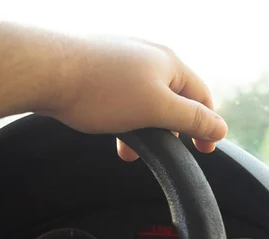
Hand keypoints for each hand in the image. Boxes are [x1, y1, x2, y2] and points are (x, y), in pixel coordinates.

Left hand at [43, 36, 226, 159]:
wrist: (46, 71)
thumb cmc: (103, 91)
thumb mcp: (158, 110)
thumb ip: (192, 120)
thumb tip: (221, 129)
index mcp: (170, 63)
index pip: (202, 97)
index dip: (207, 126)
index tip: (204, 151)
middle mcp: (150, 57)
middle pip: (175, 99)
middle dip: (171, 130)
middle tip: (165, 152)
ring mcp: (125, 60)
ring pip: (148, 101)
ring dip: (146, 129)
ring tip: (131, 151)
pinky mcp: (103, 68)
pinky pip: (126, 97)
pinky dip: (126, 119)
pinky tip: (114, 133)